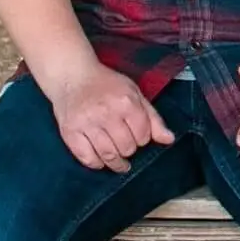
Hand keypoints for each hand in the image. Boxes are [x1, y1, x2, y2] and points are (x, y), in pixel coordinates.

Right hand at [46, 66, 174, 172]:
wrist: (72, 76)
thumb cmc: (106, 84)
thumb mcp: (134, 93)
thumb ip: (153, 118)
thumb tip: (169, 139)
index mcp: (126, 102)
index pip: (143, 135)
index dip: (143, 138)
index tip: (138, 135)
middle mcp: (106, 113)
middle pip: (126, 148)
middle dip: (129, 149)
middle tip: (126, 145)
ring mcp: (86, 124)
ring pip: (108, 156)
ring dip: (116, 162)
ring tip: (119, 162)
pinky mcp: (70, 132)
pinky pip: (86, 158)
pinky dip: (96, 163)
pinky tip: (101, 160)